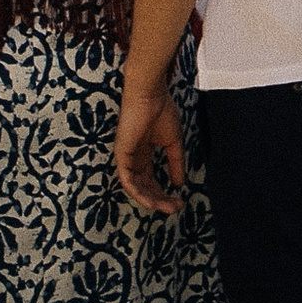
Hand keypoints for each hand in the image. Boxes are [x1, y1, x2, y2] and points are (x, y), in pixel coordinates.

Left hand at [112, 79, 186, 214]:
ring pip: (135, 187)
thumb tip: (180, 184)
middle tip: (175, 208)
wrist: (151, 94)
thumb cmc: (161, 110)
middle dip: (160, 199)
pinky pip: (127, 180)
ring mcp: (125, 157)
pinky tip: (152, 201)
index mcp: (143, 153)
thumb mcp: (173, 143)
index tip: (180, 200)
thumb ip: (175, 163)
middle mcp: (133, 158)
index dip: (164, 192)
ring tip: (166, 208)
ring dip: (151, 200)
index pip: (151, 180)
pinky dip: (139, 193)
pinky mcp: (121, 154)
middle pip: (144, 187)